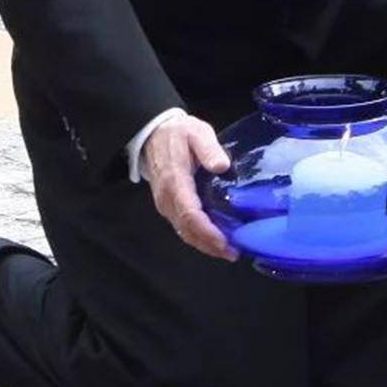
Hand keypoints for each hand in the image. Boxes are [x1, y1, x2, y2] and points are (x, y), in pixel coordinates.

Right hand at [141, 115, 235, 260]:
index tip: (225, 242)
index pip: (190, 214)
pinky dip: (197, 236)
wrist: (153, 135)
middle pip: (187, 229)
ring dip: (204, 244)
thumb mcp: (197, 132)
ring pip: (183, 231)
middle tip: (233, 253)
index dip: (207, 232)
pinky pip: (182, 225)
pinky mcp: (168, 205)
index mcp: (175, 182)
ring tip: (227, 251)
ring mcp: (166, 204)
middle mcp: (167, 199)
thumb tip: (222, 166)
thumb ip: (209, 148)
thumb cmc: (179, 133)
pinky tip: (213, 239)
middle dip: (209, 244)